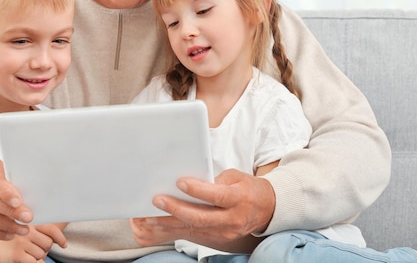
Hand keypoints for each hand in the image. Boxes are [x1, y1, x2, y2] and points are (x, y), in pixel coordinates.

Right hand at [0, 223, 66, 262]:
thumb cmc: (15, 240)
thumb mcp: (28, 231)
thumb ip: (42, 232)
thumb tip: (62, 243)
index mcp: (30, 221)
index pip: (51, 228)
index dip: (60, 238)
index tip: (64, 245)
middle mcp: (26, 229)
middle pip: (48, 243)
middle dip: (44, 249)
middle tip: (33, 249)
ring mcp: (21, 241)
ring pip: (41, 254)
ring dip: (37, 257)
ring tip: (26, 254)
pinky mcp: (17, 254)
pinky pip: (35, 262)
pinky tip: (25, 260)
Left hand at [133, 169, 274, 251]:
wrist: (267, 210)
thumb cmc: (248, 188)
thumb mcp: (236, 177)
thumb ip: (215, 180)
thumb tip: (190, 182)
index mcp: (238, 199)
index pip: (216, 196)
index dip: (197, 190)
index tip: (179, 182)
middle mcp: (232, 219)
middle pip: (201, 217)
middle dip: (177, 209)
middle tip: (158, 200)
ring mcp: (225, 232)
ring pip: (194, 228)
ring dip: (169, 223)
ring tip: (149, 217)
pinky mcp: (218, 238)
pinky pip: (193, 234)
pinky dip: (175, 229)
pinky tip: (159, 225)